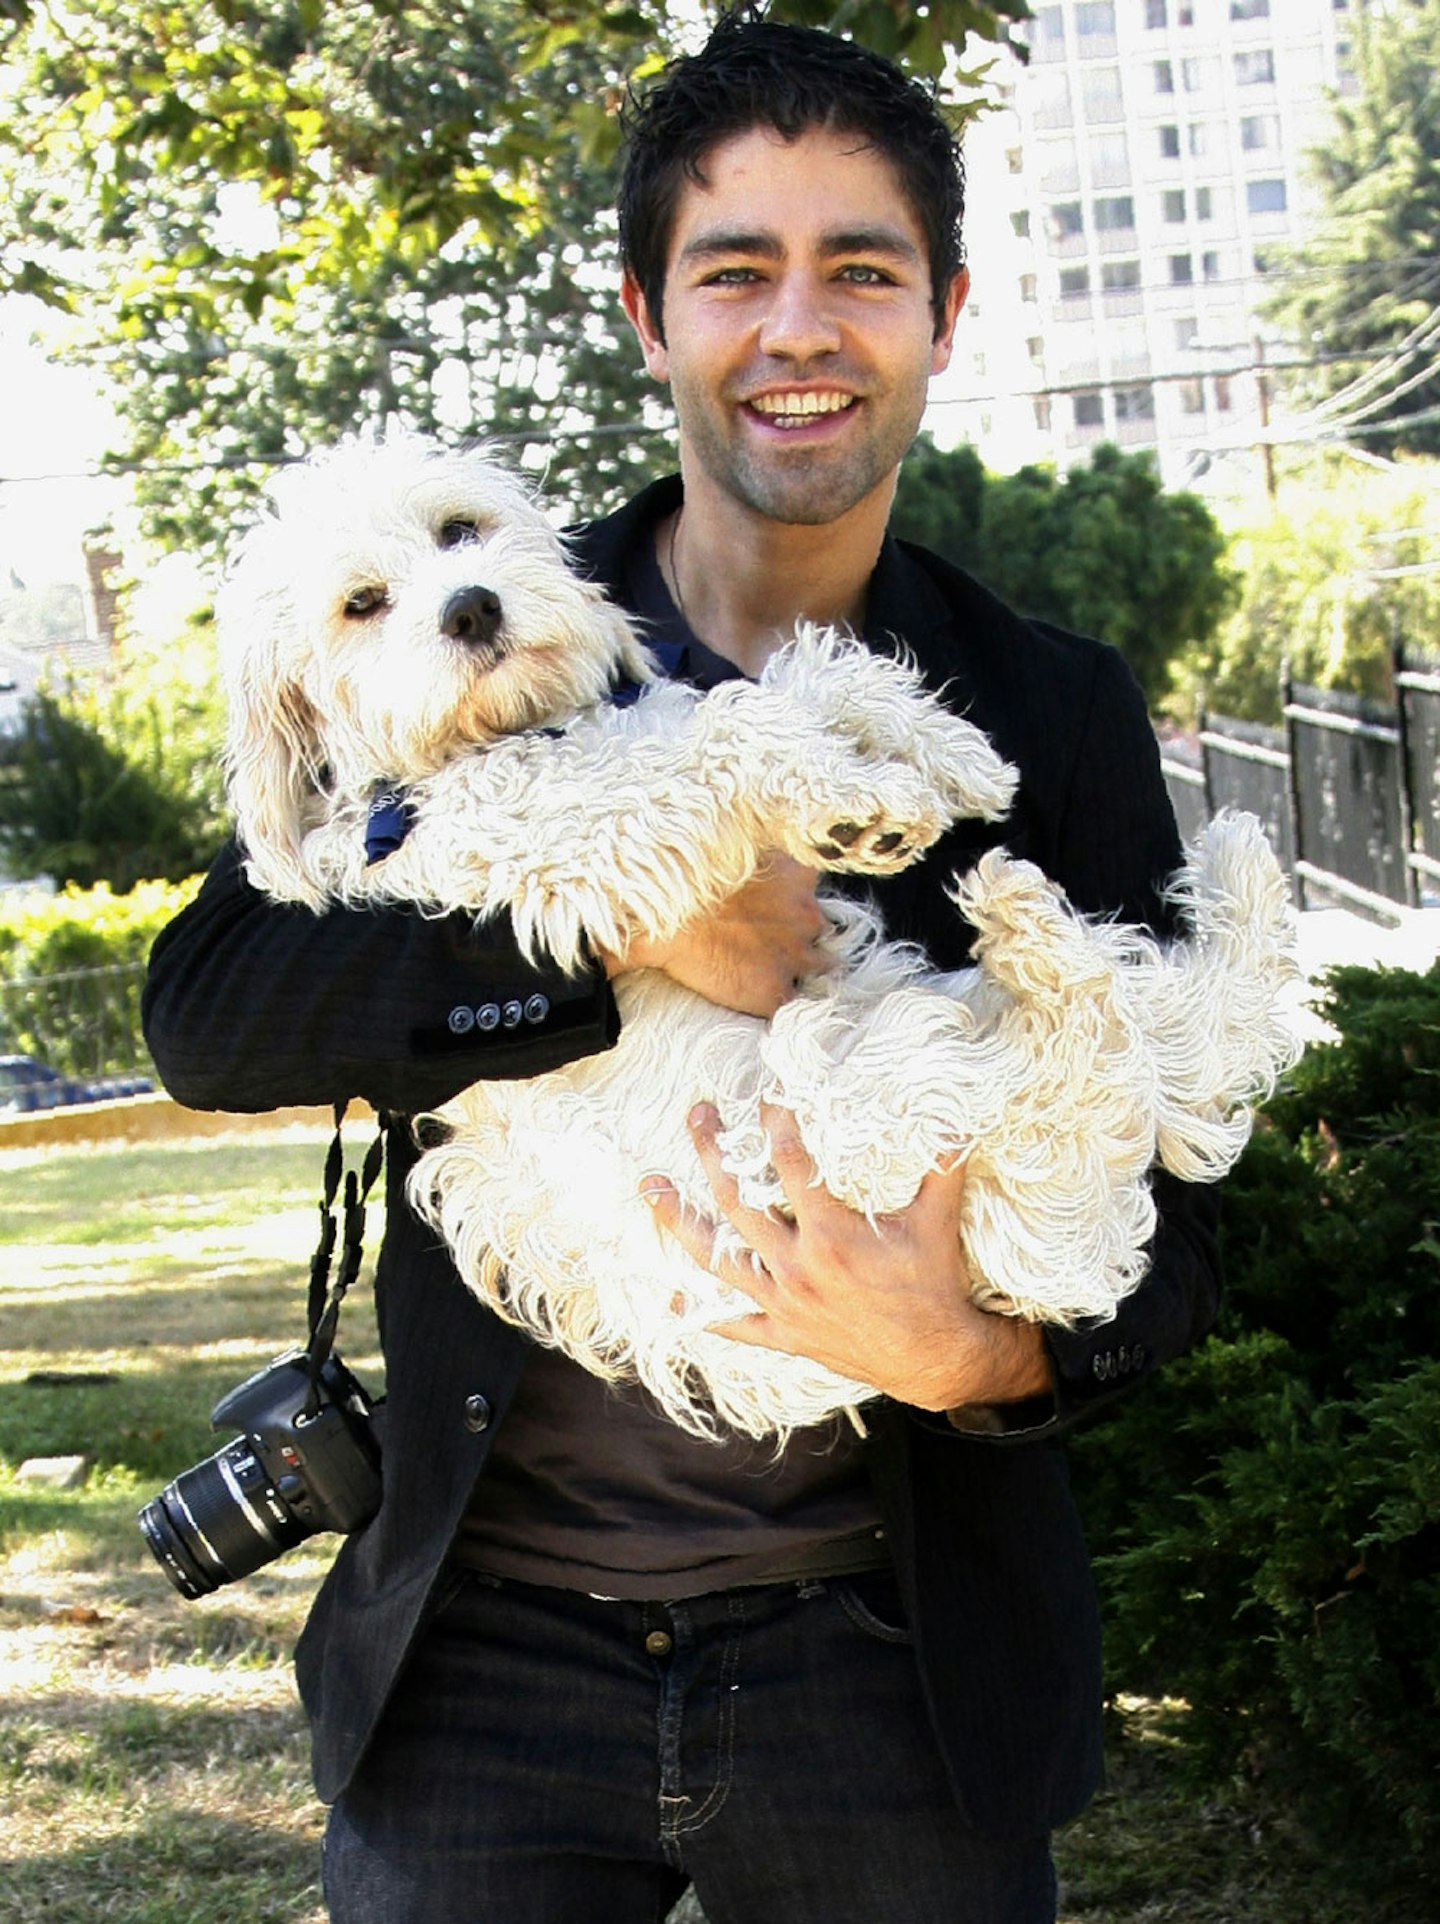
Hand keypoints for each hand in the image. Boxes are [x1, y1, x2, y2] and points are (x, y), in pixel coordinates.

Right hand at [597, 855, 828, 1018]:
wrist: (663, 921)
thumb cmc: (689, 882)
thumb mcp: (735, 847)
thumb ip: (763, 855)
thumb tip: (768, 845)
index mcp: (798, 878)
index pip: (819, 890)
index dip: (802, 902)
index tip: (785, 911)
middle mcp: (807, 916)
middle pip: (821, 930)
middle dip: (802, 936)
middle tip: (768, 941)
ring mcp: (796, 957)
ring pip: (821, 968)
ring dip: (803, 970)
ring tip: (771, 970)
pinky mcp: (776, 992)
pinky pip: (795, 1004)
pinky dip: (785, 1002)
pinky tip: (764, 996)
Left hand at [642, 1101, 1055, 1412]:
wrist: (936, 1360)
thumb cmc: (936, 1285)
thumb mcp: (939, 1221)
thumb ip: (942, 1166)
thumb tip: (955, 1117)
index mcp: (831, 1235)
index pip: (791, 1165)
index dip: (775, 1124)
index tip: (763, 1094)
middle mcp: (798, 1267)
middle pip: (738, 1202)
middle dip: (712, 1154)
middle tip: (696, 1116)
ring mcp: (785, 1303)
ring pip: (718, 1259)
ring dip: (680, 1221)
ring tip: (651, 1187)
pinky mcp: (786, 1334)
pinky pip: (735, 1325)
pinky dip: (703, 1314)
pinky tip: (674, 1299)